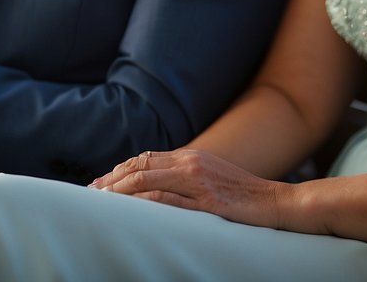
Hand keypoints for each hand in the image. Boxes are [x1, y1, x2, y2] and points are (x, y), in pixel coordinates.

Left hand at [91, 149, 287, 230]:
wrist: (274, 201)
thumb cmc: (243, 193)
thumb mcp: (210, 175)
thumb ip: (185, 176)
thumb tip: (156, 183)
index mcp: (190, 156)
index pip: (145, 158)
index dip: (119, 170)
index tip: (101, 183)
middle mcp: (190, 163)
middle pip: (140, 166)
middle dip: (111, 180)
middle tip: (92, 193)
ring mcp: (197, 181)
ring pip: (147, 180)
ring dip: (119, 191)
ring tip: (101, 201)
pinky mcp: (206, 201)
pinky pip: (167, 200)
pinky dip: (142, 202)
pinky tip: (128, 210)